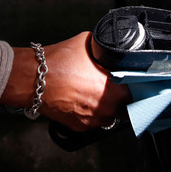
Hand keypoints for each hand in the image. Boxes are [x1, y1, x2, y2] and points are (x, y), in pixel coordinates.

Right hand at [0, 32, 130, 131]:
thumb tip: (110, 50)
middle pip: (124, 104)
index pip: (137, 91)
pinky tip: (81, 97)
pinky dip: (91, 110)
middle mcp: (106, 109)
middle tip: (109, 81)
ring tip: (92, 89)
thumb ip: (104, 49)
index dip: (134, 83)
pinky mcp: (80, 128)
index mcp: (114, 90)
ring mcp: (93, 121)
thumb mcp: (88, 43)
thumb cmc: (58, 62)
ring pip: (109, 114)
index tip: (129, 78)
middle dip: (119, 93)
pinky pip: (94, 120)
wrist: (33, 78)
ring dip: (105, 104)